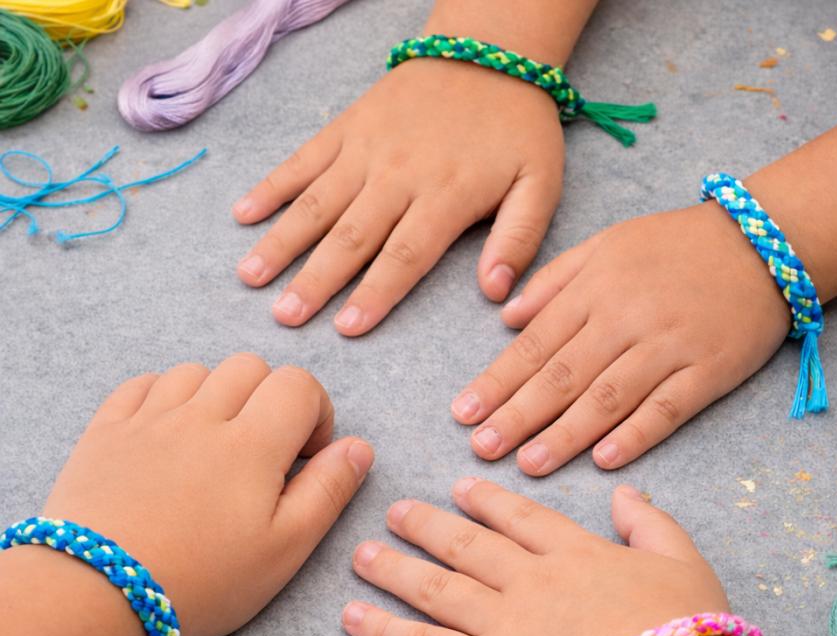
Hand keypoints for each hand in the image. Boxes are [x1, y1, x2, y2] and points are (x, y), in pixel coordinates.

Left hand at [40, 354, 373, 635]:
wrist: (93, 596)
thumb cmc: (199, 580)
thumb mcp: (284, 549)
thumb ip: (329, 490)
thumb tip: (358, 446)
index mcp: (252, 444)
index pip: (298, 384)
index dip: (315, 410)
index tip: (306, 453)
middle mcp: (201, 416)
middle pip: (250, 367)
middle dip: (269, 397)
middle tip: (262, 448)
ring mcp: (149, 419)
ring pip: (197, 371)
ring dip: (216, 394)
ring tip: (213, 442)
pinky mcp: (107, 430)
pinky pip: (142, 384)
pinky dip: (164, 395)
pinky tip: (169, 431)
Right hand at [234, 57, 563, 335]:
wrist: (488, 52)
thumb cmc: (517, 128)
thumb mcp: (541, 183)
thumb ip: (520, 238)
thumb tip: (495, 292)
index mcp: (446, 196)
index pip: (404, 256)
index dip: (375, 294)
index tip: (345, 329)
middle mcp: (399, 176)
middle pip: (351, 237)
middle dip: (315, 280)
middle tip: (284, 317)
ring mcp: (367, 150)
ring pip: (318, 203)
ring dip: (282, 241)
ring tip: (250, 276)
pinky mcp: (348, 127)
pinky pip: (304, 159)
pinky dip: (273, 185)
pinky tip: (243, 213)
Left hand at [343, 479, 760, 635]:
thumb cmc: (694, 635)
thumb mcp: (685, 567)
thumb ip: (652, 525)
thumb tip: (629, 492)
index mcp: (576, 554)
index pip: (521, 517)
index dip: (487, 500)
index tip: (459, 486)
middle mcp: (532, 582)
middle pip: (468, 546)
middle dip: (427, 527)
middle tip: (395, 512)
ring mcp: (506, 628)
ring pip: (437, 590)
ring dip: (396, 571)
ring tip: (364, 556)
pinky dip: (387, 631)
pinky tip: (355, 618)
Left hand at [451, 203, 791, 474]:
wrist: (761, 241)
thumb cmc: (672, 245)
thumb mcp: (604, 244)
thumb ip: (552, 280)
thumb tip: (504, 317)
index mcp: (594, 289)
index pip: (535, 343)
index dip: (497, 380)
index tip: (462, 412)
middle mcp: (624, 319)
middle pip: (562, 375)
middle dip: (517, 414)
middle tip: (480, 448)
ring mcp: (668, 346)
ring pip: (607, 397)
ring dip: (564, 434)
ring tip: (527, 463)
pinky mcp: (708, 370)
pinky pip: (667, 408)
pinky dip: (635, 435)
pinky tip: (602, 461)